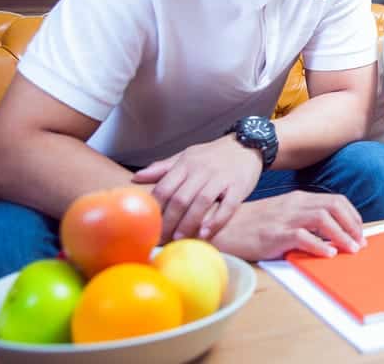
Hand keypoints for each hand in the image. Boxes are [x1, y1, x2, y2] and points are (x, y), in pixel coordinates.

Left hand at [132, 135, 259, 240]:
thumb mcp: (187, 156)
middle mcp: (202, 170)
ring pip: (202, 202)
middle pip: (180, 198)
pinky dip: (216, 220)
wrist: (247, 144)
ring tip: (180, 239)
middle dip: (169, 221)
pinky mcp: (238, 186)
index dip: (155, 209)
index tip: (148, 226)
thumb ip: (163, 168)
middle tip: (162, 238)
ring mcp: (221, 178)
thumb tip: (136, 178)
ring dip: (189, 223)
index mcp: (186, 164)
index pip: (164, 187)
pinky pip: (227, 206)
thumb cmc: (213, 155)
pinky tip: (206, 233)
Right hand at [210, 191, 365, 259]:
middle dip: (352, 224)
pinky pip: (303, 237)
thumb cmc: (252, 224)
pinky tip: (328, 254)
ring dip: (342, 235)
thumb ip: (304, 219)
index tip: (359, 231)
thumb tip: (331, 234)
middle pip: (334, 207)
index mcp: (298, 198)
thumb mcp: (282, 214)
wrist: (222, 226)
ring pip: (323, 219)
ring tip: (351, 250)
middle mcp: (295, 204)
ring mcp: (285, 217)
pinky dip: (319, 245)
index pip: (335, 200)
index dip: (352, 216)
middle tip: (360, 243)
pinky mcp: (275, 234)